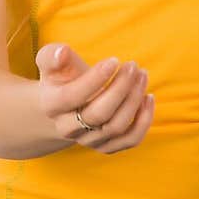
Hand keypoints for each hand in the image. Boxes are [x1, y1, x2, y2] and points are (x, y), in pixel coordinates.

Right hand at [35, 42, 154, 152]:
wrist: (63, 107)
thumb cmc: (60, 77)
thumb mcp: (50, 63)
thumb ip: (52, 55)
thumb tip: (61, 52)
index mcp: (52, 105)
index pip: (72, 96)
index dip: (95, 79)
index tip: (114, 60)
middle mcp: (68, 129)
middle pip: (98, 115)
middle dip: (120, 88)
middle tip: (133, 65)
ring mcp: (88, 140)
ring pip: (116, 127)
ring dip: (134, 100)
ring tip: (142, 75)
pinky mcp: (106, 146)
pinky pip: (130, 140)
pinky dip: (143, 121)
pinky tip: (148, 97)